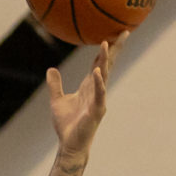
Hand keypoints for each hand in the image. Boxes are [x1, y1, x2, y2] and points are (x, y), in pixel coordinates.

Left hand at [47, 37, 117, 158]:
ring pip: (103, 75)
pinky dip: (98, 83)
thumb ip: (55, 85)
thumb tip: (51, 69)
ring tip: (106, 44)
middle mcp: (97, 90)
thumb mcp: (57, 100)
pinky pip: (98, 94)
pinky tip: (96, 72)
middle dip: (116, 48)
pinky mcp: (96, 111)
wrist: (70, 144)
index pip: (99, 63)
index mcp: (89, 86)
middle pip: (107, 65)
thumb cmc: (66, 125)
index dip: (106, 49)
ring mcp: (98, 99)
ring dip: (104, 60)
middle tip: (124, 31)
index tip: (113, 34)